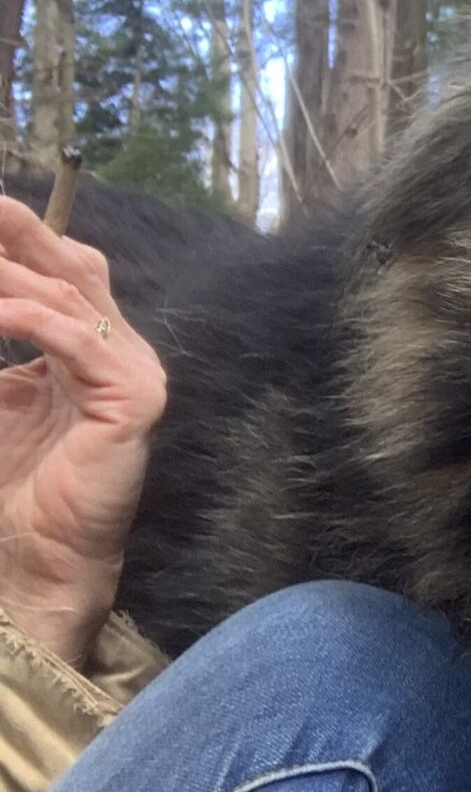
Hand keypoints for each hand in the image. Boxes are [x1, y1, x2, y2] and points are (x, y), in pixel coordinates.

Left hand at [0, 195, 165, 665]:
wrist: (32, 561)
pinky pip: (79, 339)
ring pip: (70, 295)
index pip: (56, 267)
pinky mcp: (135, 401)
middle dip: (15, 230)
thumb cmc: (6, 484)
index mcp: (87, 345)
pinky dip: (28, 316)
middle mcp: (119, 351)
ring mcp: (135, 373)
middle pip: (70, 264)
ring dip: (8, 270)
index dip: (14, 232)